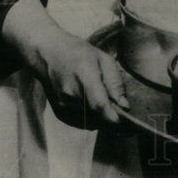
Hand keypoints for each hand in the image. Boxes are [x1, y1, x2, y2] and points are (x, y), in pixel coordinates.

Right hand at [3, 0, 128, 128]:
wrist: (49, 55)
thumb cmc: (79, 54)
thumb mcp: (104, 59)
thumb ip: (115, 83)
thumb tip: (125, 106)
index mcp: (84, 77)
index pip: (99, 105)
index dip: (114, 118)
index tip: (128, 123)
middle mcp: (71, 94)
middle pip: (98, 116)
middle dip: (112, 116)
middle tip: (119, 105)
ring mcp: (63, 105)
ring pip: (92, 122)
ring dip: (102, 117)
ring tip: (101, 98)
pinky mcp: (60, 113)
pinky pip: (83, 124)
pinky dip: (91, 118)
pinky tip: (91, 102)